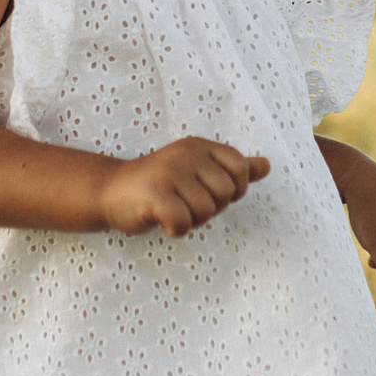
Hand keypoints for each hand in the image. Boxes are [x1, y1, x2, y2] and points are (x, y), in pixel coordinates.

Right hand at [100, 135, 271, 237]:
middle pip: (225, 194)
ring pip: (206, 212)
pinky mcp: (154, 192)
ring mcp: (169, 171)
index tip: (207, 191)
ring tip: (170, 209)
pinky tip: (162, 220)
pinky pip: (183, 222)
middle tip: (183, 202)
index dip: (231, 189)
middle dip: (208, 209)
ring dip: (190, 220)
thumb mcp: (198, 170)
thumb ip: (233, 169)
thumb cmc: (160, 184)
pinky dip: (175, 229)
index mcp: (200, 146)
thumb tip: (266, 166)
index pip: (240, 168)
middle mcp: (187, 154)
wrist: (109, 190)